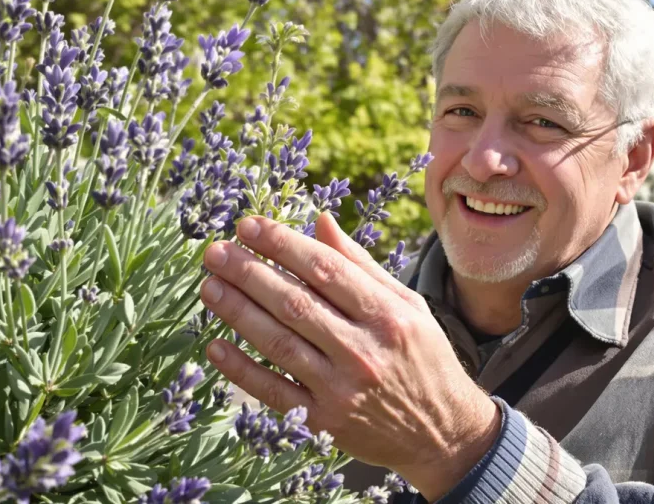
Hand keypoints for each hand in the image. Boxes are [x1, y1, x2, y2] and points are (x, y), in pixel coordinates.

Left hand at [200, 213, 500, 499]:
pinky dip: (242, 369)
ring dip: (238, 313)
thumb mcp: (407, 305)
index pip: (325, 269)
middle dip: (249, 273)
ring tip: (209, 286)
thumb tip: (320, 219)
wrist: (444, 433)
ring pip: (279, 343)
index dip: (282, 244)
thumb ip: (360, 264)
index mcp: (387, 315)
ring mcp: (342, 389)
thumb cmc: (424, 359)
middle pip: (295, 303)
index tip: (248, 226)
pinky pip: (274, 392)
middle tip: (214, 252)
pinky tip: (215, 346)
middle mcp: (364, 350)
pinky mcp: (324, 422)